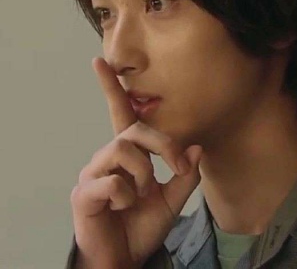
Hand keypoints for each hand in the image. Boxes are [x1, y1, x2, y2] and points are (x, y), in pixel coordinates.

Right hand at [70, 57, 201, 267]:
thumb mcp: (173, 200)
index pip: (120, 114)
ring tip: (143, 194)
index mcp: (128, 154)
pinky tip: (123, 207)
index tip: (99, 62)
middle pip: (134, 129)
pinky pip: (111, 181)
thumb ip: (185, 175)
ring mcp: (94, 173)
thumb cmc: (143, 225)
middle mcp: (108, 156)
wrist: (124, 258)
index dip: (110, 88)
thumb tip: (197, 147)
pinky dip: (126, 195)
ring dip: (144, 172)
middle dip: (163, 145)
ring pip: (122, 148)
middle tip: (176, 167)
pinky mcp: (84, 192)